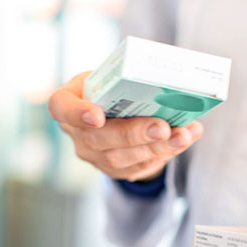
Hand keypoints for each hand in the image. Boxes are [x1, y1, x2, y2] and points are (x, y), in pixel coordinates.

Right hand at [48, 72, 202, 181]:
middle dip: (134, 134)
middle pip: (99, 139)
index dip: (76, 113)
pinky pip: (141, 165)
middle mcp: (77, 133)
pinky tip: (185, 139)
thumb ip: (129, 78)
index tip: (97, 116)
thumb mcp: (111, 76)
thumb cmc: (112, 89)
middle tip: (162, 127)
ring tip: (183, 136)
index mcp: (68, 101)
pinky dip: (167, 151)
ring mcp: (95, 156)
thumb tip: (171, 83)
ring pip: (123, 158)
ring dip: (157, 147)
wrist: (116, 115)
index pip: (61, 107)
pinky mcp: (117, 170)